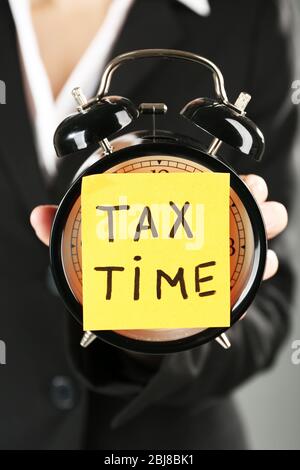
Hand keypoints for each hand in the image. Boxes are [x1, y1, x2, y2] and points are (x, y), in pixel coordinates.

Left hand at [30, 174, 287, 280]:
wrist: (137, 308)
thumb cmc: (122, 267)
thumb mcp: (95, 245)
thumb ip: (71, 228)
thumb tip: (37, 216)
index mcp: (175, 206)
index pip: (204, 180)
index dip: (224, 173)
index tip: (233, 172)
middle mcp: (203, 223)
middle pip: (242, 198)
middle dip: (255, 191)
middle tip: (253, 191)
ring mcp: (219, 249)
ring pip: (258, 226)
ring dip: (267, 220)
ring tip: (266, 222)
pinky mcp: (228, 279)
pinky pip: (257, 267)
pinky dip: (265, 263)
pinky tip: (263, 263)